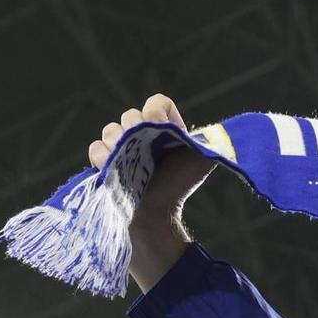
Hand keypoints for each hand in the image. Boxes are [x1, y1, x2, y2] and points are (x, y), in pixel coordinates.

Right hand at [88, 93, 214, 291]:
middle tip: (141, 143)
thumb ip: (212, 142)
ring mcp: (121, 148)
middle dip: (134, 126)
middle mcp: (141, 136)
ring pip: (110, 129)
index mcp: (164, 129)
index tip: (158, 121)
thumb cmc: (180, 188)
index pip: (157, 102)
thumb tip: (221, 131)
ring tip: (128, 160)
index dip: (156, 108)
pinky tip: (113, 168)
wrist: (158, 215)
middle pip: (129, 114)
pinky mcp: (104, 163)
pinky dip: (101, 156)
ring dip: (117, 141)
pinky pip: (95, 148)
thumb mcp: (203, 161)